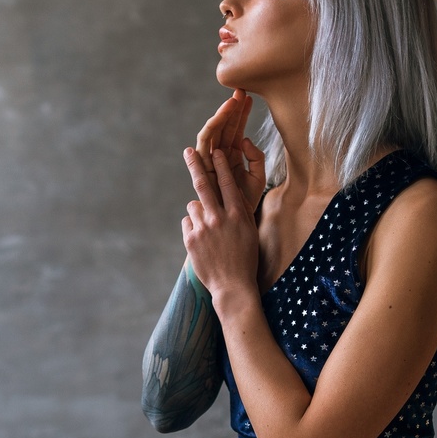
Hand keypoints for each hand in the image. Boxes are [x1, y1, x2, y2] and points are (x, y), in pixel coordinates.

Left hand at [182, 148, 258, 307]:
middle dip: (195, 165)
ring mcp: (203, 228)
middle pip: (203, 184)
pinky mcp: (190, 239)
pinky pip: (188, 222)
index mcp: (238, 214)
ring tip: (209, 230)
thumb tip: (225, 194)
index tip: (215, 151)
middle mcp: (220, 218)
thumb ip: (237, 211)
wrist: (232, 286)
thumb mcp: (248, 231)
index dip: (220, 164)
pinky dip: (193, 227)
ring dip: (198, 212)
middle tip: (189, 151)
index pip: (227, 182)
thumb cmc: (245, 258)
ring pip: (194, 206)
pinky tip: (202, 240)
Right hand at [197, 89, 266, 209]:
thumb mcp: (258, 178)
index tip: (249, 97)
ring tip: (231, 103)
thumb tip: (244, 140)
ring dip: (221, 116)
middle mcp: (220, 155)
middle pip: (224, 127)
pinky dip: (207, 134)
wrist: (237, 223)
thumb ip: (256, 158)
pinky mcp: (203, 170)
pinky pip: (202, 149)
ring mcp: (210, 161)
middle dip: (231, 109)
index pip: (236, 128)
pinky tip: (216, 120)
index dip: (241, 113)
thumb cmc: (246, 202)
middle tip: (240, 91)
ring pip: (213, 133)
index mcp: (233, 155)